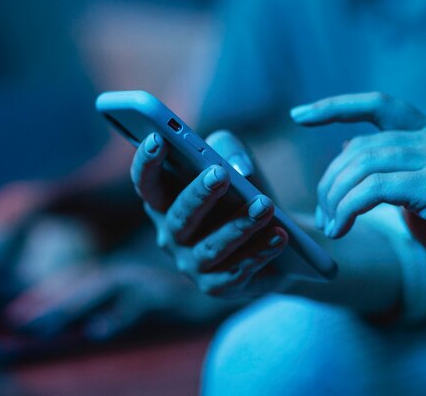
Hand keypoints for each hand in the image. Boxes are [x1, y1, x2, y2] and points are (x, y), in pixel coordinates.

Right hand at [130, 131, 288, 298]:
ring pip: (211, 247)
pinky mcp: (218, 286)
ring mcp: (192, 264)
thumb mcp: (234, 159)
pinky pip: (237, 271)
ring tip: (265, 205)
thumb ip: (227, 147)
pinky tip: (279, 235)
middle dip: (200, 195)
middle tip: (220, 174)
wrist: (275, 234)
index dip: (146, 163)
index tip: (157, 139)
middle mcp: (171, 235)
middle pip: (180, 216)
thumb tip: (237, 168)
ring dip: (239, 225)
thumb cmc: (243, 191)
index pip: (146, 184)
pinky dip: (259, 252)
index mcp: (165, 202)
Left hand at [291, 92, 425, 307]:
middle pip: (360, 147)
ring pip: (363, 166)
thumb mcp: (414, 195)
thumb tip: (345, 147)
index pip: (379, 104)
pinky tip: (341, 229)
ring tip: (331, 227)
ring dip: (335, 198)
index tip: (298, 114)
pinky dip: (348, 208)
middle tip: (321, 215)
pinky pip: (374, 189)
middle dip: (329, 181)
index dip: (335, 106)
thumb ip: (386, 168)